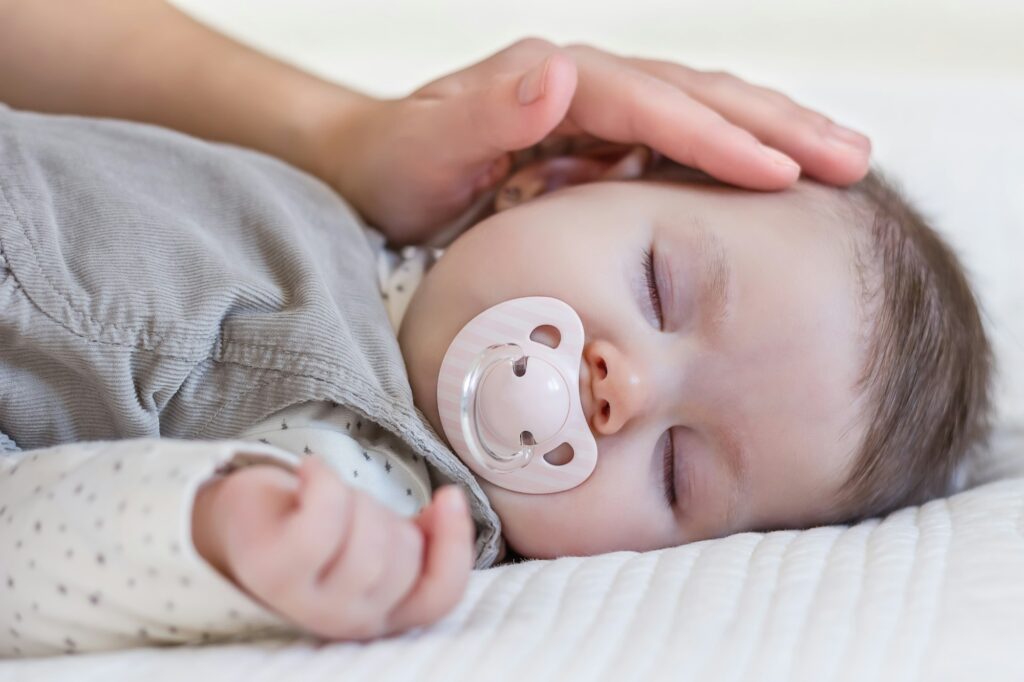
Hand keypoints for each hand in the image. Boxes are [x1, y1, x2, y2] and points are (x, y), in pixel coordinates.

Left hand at [191, 455, 473, 639]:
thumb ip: (422, 538)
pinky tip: (310, 469)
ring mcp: (308, 601)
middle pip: (404, 560)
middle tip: (357, 505)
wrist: (244, 522)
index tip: (449, 496)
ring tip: (330, 495)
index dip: (456, 545)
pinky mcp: (275, 569)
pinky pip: (324, 518)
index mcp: (380, 615)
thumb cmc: (316, 528)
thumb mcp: (378, 537)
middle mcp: (345, 620)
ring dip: (356, 500)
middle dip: (390, 515)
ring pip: (369, 544)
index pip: (440, 596)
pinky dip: (323, 480)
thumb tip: (451, 506)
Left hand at [314, 38, 871, 244]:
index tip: (782, 173)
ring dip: (773, 135)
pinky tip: (775, 182)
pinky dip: (733, 159)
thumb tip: (559, 69)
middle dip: (777, 126)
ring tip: (842, 162)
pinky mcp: (602, 142)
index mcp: (554, 83)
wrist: (376, 169)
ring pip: (702, 113)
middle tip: (853, 159)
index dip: (718, 137)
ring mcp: (599, 112)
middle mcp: (586, 86)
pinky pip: (680, 145)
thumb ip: (484, 114)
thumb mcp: (425, 148)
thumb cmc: (396, 167)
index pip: (652, 104)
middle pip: (698, 95)